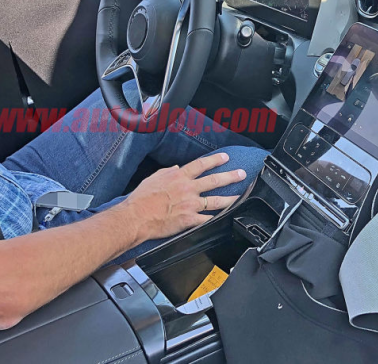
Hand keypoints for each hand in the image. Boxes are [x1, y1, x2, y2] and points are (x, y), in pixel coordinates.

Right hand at [121, 152, 245, 241]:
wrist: (136, 217)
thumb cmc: (141, 199)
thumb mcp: (153, 178)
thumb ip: (167, 172)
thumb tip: (175, 168)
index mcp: (178, 176)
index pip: (201, 164)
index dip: (215, 160)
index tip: (225, 157)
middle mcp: (187, 189)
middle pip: (214, 180)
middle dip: (230, 176)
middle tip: (241, 174)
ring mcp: (190, 204)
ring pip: (216, 200)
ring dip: (230, 198)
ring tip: (240, 196)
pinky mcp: (189, 220)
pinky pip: (207, 219)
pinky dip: (217, 218)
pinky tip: (226, 218)